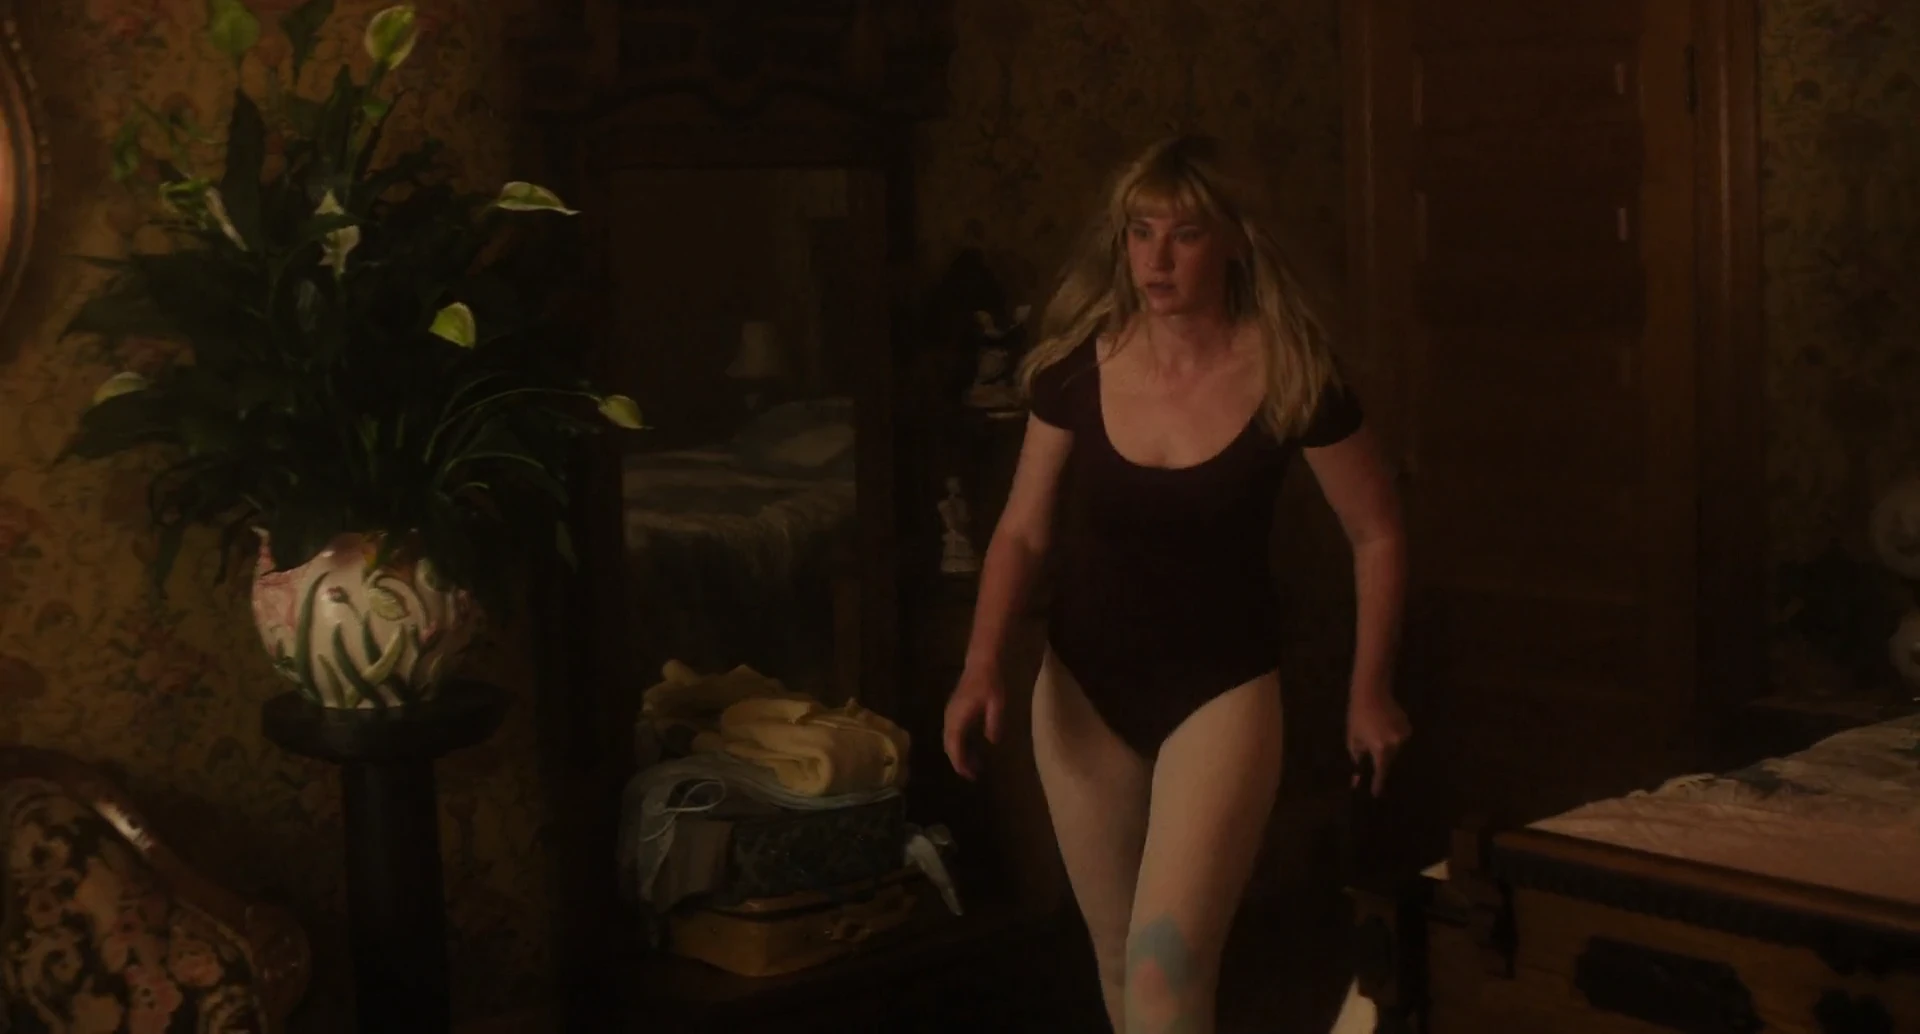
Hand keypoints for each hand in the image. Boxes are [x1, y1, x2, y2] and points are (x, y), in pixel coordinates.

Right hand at [943, 665, 1005, 780]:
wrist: (982, 663)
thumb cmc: (991, 683)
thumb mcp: (997, 703)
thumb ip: (994, 722)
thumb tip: (992, 741)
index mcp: (959, 717)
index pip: (955, 746)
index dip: (961, 763)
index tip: (970, 776)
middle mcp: (950, 717)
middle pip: (949, 745)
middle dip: (960, 762)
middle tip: (974, 775)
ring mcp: (951, 713)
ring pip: (950, 740)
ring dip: (960, 753)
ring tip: (976, 765)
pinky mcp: (954, 710)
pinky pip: (953, 733)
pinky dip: (961, 744)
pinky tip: (973, 748)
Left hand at [1347, 690, 1410, 796]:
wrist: (1371, 692)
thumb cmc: (1357, 716)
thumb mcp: (1353, 738)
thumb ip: (1357, 758)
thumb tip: (1358, 777)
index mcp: (1380, 747)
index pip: (1381, 771)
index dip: (1378, 783)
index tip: (1375, 794)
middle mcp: (1396, 744)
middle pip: (1389, 761)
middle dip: (1380, 761)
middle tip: (1372, 756)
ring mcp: (1404, 736)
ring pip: (1396, 751)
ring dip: (1387, 749)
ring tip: (1376, 736)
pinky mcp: (1408, 728)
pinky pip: (1400, 740)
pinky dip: (1393, 739)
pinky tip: (1385, 729)